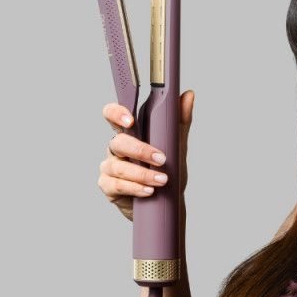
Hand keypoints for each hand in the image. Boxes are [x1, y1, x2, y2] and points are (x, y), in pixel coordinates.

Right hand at [98, 89, 193, 221]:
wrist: (166, 201)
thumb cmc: (166, 170)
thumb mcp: (177, 146)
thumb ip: (180, 122)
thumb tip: (188, 95)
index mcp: (129, 133)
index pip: (112, 114)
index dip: (116, 113)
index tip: (130, 120)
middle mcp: (116, 148)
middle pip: (118, 142)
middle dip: (140, 150)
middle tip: (161, 159)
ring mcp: (110, 167)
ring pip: (118, 167)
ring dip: (142, 174)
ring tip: (162, 180)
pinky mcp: (108, 186)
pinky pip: (116, 185)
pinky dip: (135, 188)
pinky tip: (148, 190)